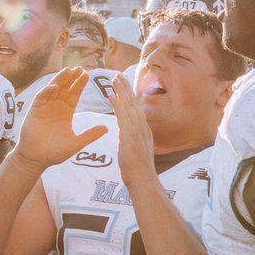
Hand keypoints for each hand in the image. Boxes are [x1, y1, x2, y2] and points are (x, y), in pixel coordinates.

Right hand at [14, 68, 107, 170]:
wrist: (37, 159)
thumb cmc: (55, 152)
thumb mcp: (76, 143)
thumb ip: (90, 134)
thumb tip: (107, 128)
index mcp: (66, 113)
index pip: (74, 95)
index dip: (80, 85)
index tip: (87, 75)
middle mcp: (55, 108)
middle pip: (65, 88)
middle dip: (72, 78)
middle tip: (80, 68)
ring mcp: (44, 108)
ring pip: (53, 89)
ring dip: (60, 79)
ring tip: (68, 70)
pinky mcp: (34, 111)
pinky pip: (41, 97)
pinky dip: (47, 91)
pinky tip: (55, 86)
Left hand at [106, 73, 156, 189]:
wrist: (143, 179)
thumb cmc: (138, 171)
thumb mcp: (137, 152)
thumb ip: (133, 142)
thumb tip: (128, 139)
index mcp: (144, 131)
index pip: (137, 109)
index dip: (130, 97)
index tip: (124, 86)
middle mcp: (143, 127)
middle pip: (134, 102)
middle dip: (126, 88)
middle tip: (118, 75)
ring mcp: (138, 130)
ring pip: (129, 105)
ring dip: (121, 90)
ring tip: (113, 78)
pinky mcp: (130, 134)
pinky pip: (122, 115)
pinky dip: (117, 104)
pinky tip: (110, 95)